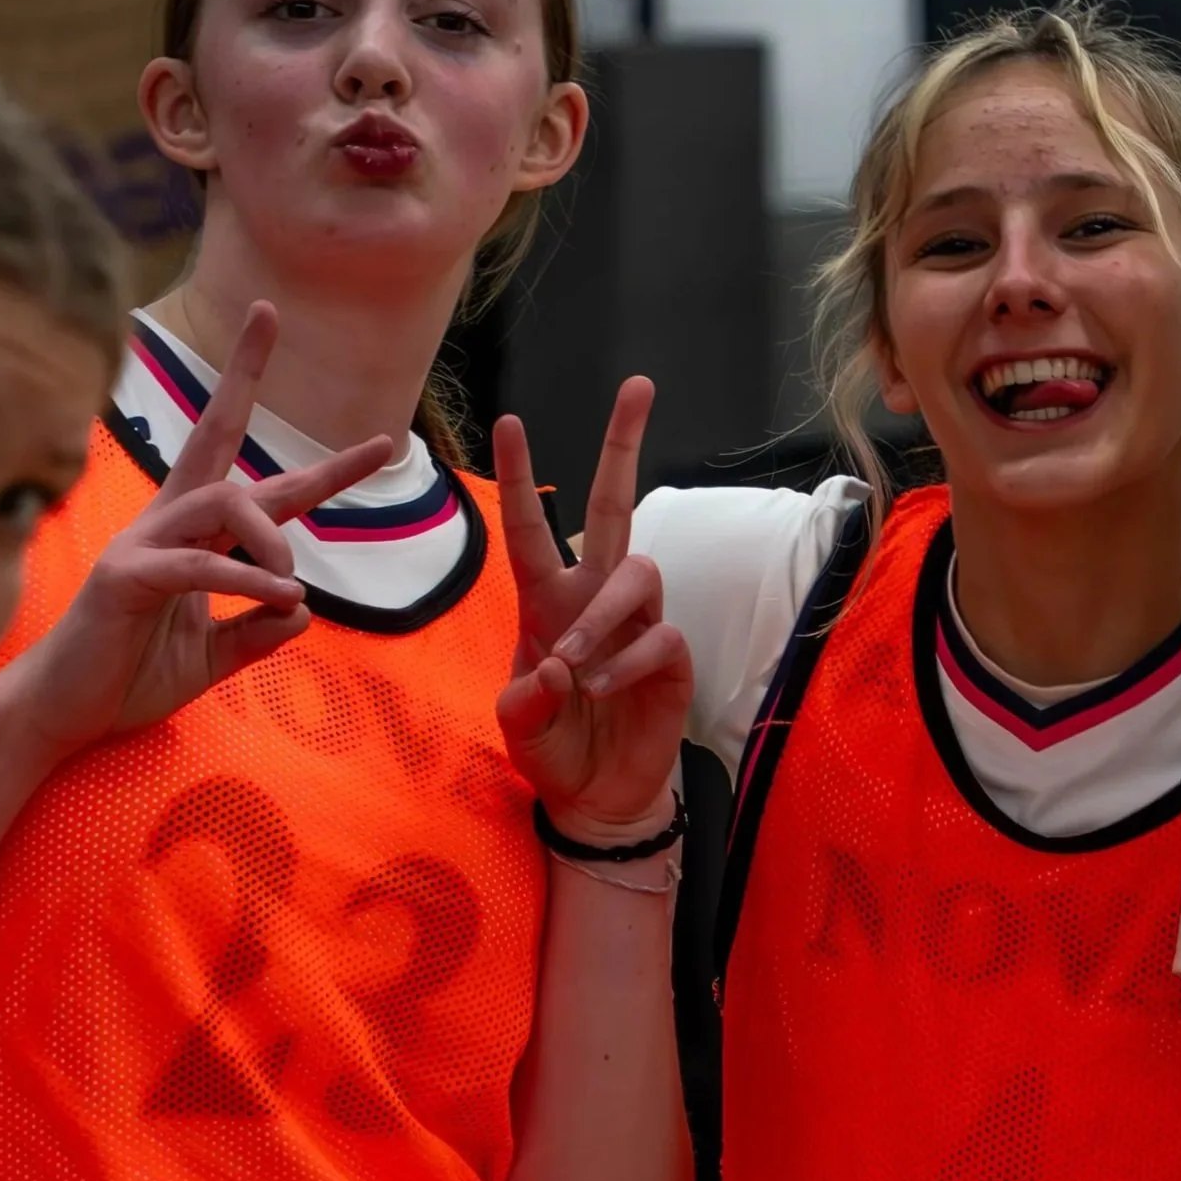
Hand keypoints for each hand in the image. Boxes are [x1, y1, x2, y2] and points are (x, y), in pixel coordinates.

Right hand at [3, 302, 390, 764]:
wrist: (67, 715)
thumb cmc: (132, 676)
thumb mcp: (216, 655)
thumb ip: (259, 630)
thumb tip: (303, 610)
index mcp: (194, 535)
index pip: (263, 485)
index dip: (323, 467)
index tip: (382, 443)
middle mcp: (168, 522)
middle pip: (215, 432)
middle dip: (244, 374)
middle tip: (268, 314)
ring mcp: (141, 543)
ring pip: (224, 498)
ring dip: (273, 540)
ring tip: (288, 585)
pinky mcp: (124, 577)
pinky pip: (198, 563)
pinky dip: (246, 578)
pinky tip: (276, 596)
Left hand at [493, 378, 691, 841]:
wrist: (596, 797)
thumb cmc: (553, 747)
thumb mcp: (517, 725)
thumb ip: (523, 698)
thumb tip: (554, 667)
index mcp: (547, 600)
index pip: (530, 529)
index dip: (521, 475)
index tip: (509, 420)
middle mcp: (595, 597)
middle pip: (615, 505)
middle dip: (622, 444)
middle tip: (637, 384)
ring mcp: (637, 622)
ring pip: (637, 571)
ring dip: (600, 617)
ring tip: (574, 667)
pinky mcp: (672, 656)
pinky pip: (658, 635)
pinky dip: (625, 663)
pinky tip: (604, 692)